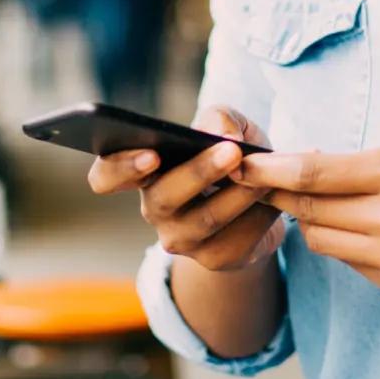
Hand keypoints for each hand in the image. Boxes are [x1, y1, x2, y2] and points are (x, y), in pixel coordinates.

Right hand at [86, 107, 286, 272]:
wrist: (261, 202)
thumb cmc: (232, 156)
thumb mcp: (228, 128)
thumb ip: (221, 119)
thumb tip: (224, 136)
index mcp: (143, 171)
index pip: (106, 176)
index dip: (120, 168)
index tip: (151, 155)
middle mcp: (154, 207)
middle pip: (163, 197)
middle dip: (199, 173)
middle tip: (232, 152)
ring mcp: (181, 238)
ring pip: (206, 220)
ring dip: (239, 194)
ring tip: (264, 172)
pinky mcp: (214, 258)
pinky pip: (238, 237)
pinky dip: (260, 214)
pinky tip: (274, 197)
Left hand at [232, 146, 379, 298]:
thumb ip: (361, 165)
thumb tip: (301, 166)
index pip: (312, 174)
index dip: (269, 172)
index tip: (241, 166)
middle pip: (309, 210)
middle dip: (279, 196)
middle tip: (256, 183)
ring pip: (324, 240)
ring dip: (311, 221)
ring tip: (311, 201)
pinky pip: (351, 262)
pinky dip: (344, 243)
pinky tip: (358, 227)